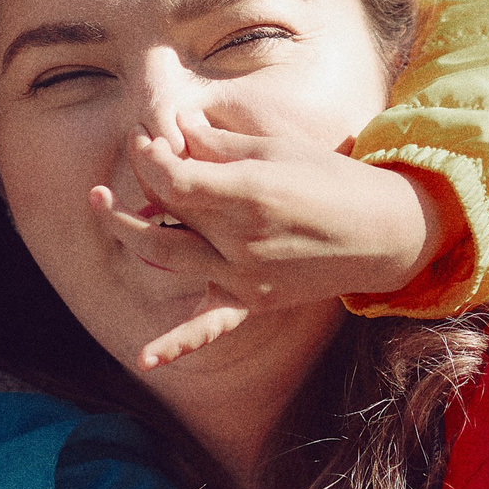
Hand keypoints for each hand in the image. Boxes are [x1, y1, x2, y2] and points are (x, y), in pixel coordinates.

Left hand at [93, 110, 450, 368]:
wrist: (382, 232)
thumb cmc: (333, 178)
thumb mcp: (280, 147)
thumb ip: (222, 143)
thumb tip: (178, 129)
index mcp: (250, 192)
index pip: (175, 178)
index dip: (149, 156)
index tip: (144, 138)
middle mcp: (242, 238)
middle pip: (167, 212)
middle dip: (141, 180)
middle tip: (132, 156)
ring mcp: (245, 274)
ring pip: (168, 255)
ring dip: (131, 232)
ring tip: (106, 204)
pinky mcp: (253, 300)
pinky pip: (209, 325)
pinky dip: (176, 343)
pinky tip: (146, 359)